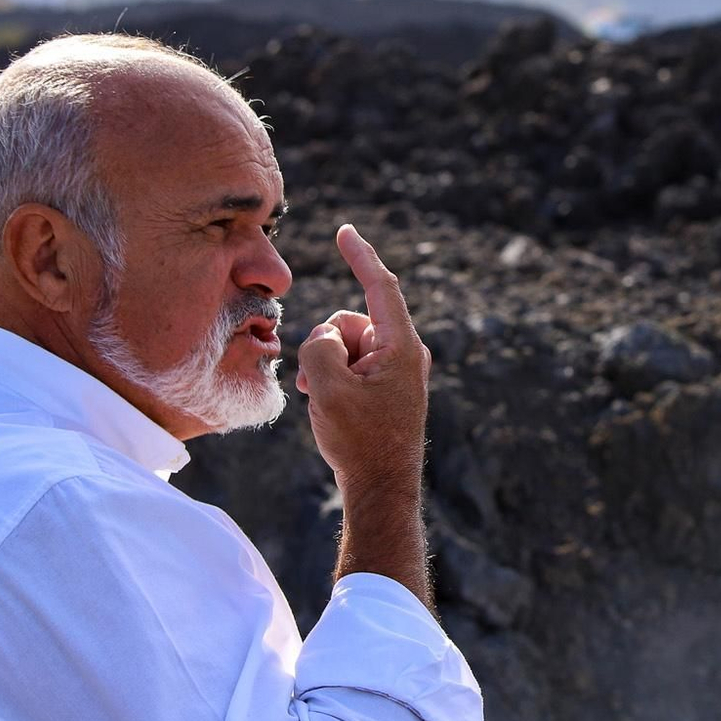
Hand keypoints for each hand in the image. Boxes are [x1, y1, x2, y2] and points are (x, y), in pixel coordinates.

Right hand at [296, 225, 431, 494]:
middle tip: (315, 384)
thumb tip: (327, 337)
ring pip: (346, 344)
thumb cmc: (359, 440)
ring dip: (325, 365)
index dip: (360, 255)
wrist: (381, 488)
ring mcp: (398, 369)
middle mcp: (405, 351)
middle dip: (325, 344)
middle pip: (351, 321)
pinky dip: (334, 378)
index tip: (345, 232)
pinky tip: (328, 406)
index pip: (380, 286)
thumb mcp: (326, 387)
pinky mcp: (389, 385)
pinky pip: (353, 365)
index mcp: (400, 346)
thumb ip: (320, 346)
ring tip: (320, 400)